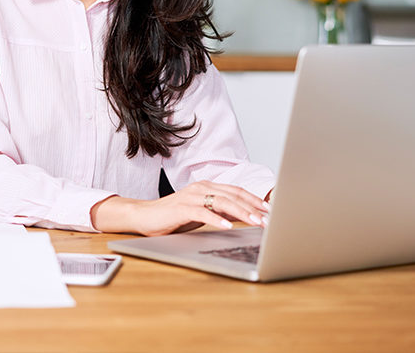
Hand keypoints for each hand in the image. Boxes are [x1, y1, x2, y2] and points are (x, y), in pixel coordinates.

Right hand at [91, 181, 270, 236]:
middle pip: (233, 195)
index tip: (270, 211)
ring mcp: (191, 196)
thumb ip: (220, 211)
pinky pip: (202, 212)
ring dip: (241, 213)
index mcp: (207, 187)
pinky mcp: (181, 207)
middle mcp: (201, 188)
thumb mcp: (202, 213)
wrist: (145, 216)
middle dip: (253, 208)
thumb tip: (242, 215)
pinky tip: (227, 226)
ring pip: (222, 202)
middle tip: (268, 219)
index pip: (237, 191)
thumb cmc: (173, 216)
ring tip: (255, 222)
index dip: (254, 200)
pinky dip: (216, 219)